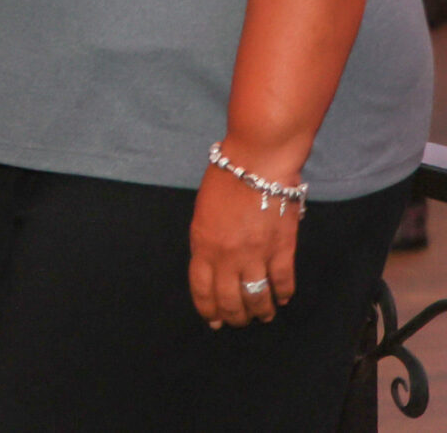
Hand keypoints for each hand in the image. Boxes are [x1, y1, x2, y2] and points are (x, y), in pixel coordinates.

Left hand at [189, 157, 300, 327]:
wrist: (257, 164)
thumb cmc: (225, 181)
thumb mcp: (202, 213)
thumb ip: (206, 242)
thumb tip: (213, 266)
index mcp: (202, 245)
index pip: (202, 289)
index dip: (208, 309)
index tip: (213, 320)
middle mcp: (227, 257)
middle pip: (230, 300)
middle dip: (234, 317)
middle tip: (238, 321)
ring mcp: (256, 256)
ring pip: (258, 298)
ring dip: (260, 312)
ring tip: (261, 316)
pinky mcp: (282, 251)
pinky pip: (283, 283)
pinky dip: (283, 295)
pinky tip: (282, 299)